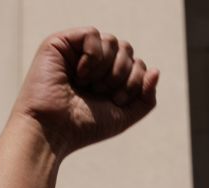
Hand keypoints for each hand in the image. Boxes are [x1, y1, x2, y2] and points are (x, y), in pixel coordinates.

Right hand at [14, 27, 157, 158]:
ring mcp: (75, 51)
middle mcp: (91, 61)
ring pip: (112, 40)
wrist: (52, 132)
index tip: (117, 100)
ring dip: (108, 69)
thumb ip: (146, 96)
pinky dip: (92, 57)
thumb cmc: (83, 127)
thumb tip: (156, 70)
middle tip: (103, 93)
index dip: (135, 81)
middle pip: (126, 49)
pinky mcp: (59, 43)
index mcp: (106, 76)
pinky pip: (92, 34)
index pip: (137, 63)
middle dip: (123, 74)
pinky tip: (79, 74)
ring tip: (89, 85)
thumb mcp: (124, 115)